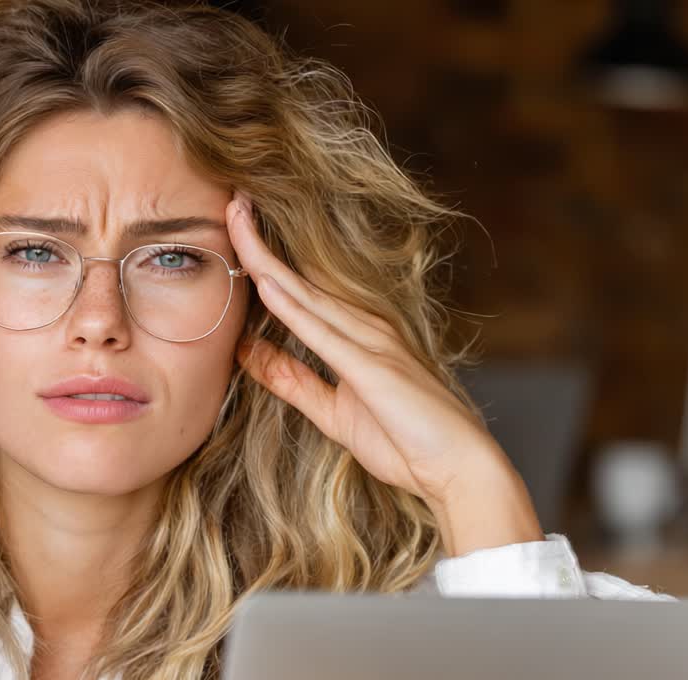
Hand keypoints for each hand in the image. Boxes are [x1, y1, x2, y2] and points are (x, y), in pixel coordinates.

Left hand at [226, 190, 541, 555]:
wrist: (458, 470)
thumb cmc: (404, 440)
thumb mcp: (330, 410)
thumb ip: (291, 381)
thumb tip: (246, 354)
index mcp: (353, 333)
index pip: (298, 288)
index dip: (263, 258)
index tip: (232, 229)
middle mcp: (362, 326)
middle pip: (297, 277)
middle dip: (259, 240)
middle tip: (229, 201)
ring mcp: (369, 342)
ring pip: (306, 292)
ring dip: (268, 258)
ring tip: (237, 221)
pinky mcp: (373, 366)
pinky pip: (323, 332)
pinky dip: (292, 306)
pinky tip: (267, 282)